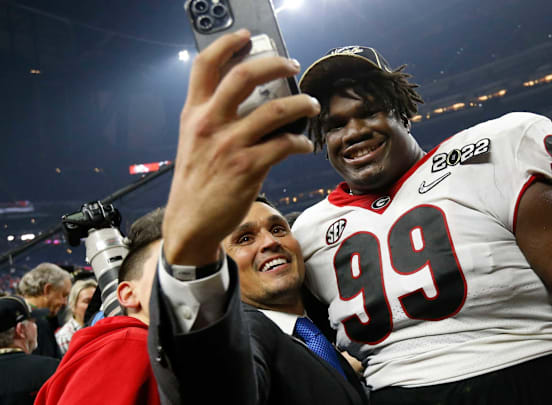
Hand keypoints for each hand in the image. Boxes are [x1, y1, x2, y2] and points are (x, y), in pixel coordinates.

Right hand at [163, 29, 318, 265]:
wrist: (190, 223)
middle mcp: (210, 124)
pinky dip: (300, 142)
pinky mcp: (248, 169)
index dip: (228, 44)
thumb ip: (213, 117)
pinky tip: (304, 144)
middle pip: (244, 76)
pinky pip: (284, 145)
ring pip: (276, 110)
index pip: (205, 66)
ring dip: (301, 104)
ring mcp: (230, 146)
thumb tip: (250, 99)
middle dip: (275, 64)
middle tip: (292, 65)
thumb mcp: (193, 142)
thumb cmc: (195, 182)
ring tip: (311, 105)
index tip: (248, 36)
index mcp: (194, 114)